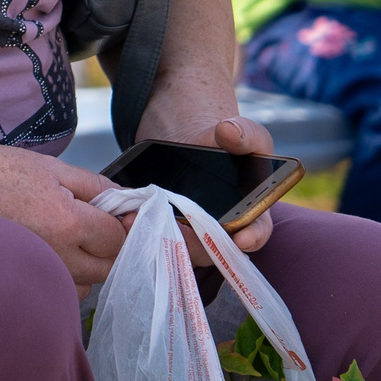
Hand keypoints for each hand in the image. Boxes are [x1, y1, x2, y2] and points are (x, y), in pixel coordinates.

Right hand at [0, 143, 128, 287]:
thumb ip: (96, 185)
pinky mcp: (28, 281)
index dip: (124, 221)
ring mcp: (42, 273)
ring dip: (93, 261)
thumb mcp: (50, 166)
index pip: (119, 237)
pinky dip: (71, 274)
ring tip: (72, 234)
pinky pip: (67, 288)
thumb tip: (126, 202)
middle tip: (97, 220)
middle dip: (112, 243)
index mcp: (67, 222)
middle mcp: (58, 256)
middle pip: (111, 265)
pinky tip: (56, 249)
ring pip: (91, 281)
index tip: (119, 211)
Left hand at [125, 111, 278, 257]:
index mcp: (249, 216)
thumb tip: (231, 131)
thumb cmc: (223, 143)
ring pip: (176, 248)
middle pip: (210, 249)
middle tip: (176, 229)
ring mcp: (187, 234)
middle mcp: (219, 233)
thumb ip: (248, 133)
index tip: (242, 237)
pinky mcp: (160, 229)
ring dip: (159, 239)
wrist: (186, 143)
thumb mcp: (243, 134)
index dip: (252, 238)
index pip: (255, 233)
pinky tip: (125, 215)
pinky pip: (151, 238)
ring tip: (140, 220)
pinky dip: (138, 229)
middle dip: (194, 243)